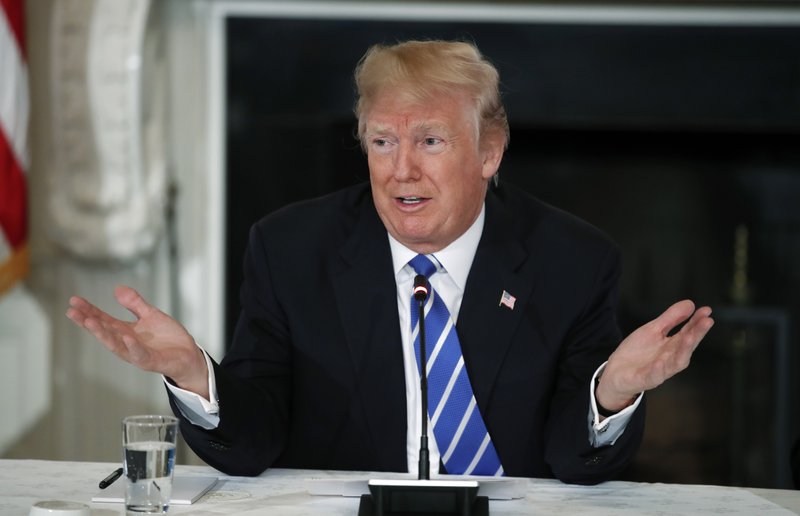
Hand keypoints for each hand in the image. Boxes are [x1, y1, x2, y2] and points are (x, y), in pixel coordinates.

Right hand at [66, 285, 209, 398]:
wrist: (188, 355)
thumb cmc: (168, 338)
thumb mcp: (151, 315)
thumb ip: (135, 304)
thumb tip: (117, 289)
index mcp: (126, 331)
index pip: (103, 320)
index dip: (88, 310)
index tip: (74, 301)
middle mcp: (127, 343)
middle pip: (104, 331)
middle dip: (88, 321)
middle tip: (72, 311)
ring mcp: (137, 353)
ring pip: (116, 344)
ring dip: (102, 334)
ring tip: (89, 321)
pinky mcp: (150, 361)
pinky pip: (140, 354)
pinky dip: (132, 346)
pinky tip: (126, 336)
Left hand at [596, 300, 713, 411]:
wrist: (616, 373)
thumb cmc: (638, 352)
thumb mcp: (653, 330)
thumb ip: (671, 318)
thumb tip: (691, 304)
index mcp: (672, 346)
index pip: (688, 332)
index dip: (697, 322)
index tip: (707, 310)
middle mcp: (670, 358)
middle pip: (686, 346)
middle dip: (696, 334)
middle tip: (707, 321)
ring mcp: (659, 370)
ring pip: (675, 363)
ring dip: (683, 350)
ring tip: (690, 337)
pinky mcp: (644, 379)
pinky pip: (653, 375)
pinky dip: (658, 370)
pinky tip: (661, 362)